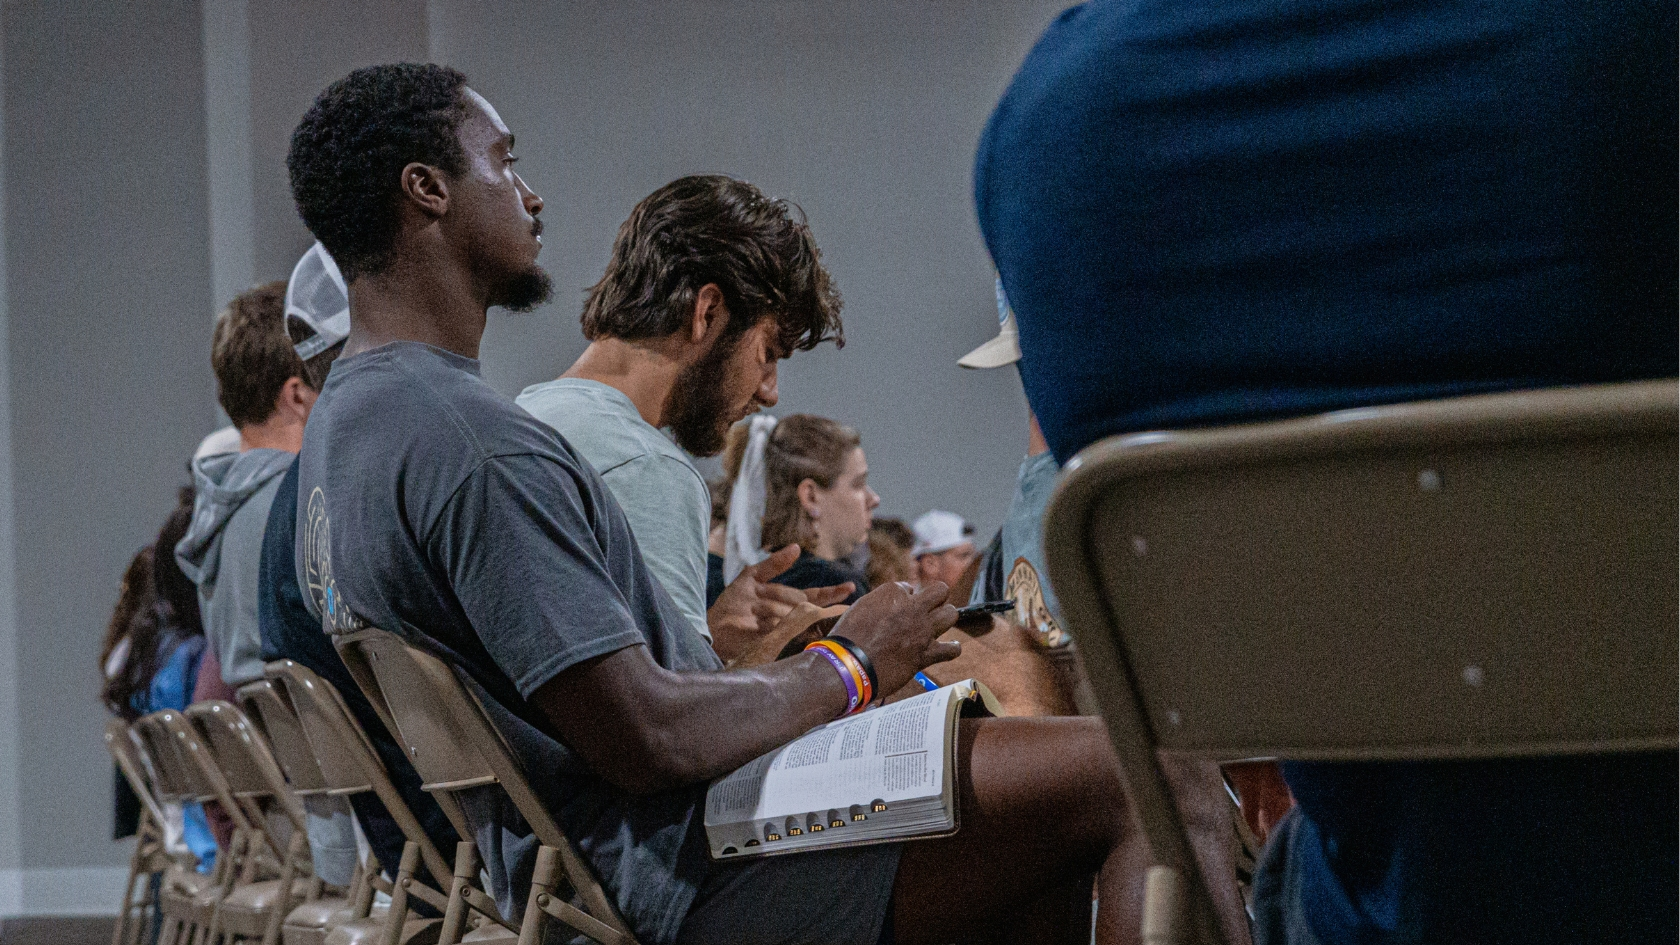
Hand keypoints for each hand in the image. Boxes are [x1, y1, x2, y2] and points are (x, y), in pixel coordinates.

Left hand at [708, 545, 854, 663]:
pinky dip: (772, 624)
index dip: (832, 593)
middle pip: (801, 605)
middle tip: (766, 603)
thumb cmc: (733, 603)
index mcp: (789, 601)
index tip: (850, 588)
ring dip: (771, 611)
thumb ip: (775, 564)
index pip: (815, 596)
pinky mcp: (775, 642)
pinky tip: (769, 626)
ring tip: (754, 612)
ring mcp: (785, 630)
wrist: (715, 625)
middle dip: (785, 601)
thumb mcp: (752, 576)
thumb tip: (797, 548)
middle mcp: (791, 616)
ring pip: (790, 616)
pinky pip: (780, 630)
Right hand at [827, 581, 959, 697]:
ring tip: (938, 624)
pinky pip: (952, 649)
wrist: (849, 664)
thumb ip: (881, 600)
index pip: (910, 587)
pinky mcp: (925, 654)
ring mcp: (922, 630)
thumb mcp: (860, 607)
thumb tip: (897, 599)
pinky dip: (952, 648)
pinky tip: (950, 647)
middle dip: (936, 599)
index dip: (905, 598)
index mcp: (892, 592)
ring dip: (945, 618)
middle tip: (927, 610)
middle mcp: (911, 607)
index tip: (898, 609)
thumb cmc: (849, 636)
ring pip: (951, 614)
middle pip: (941, 591)